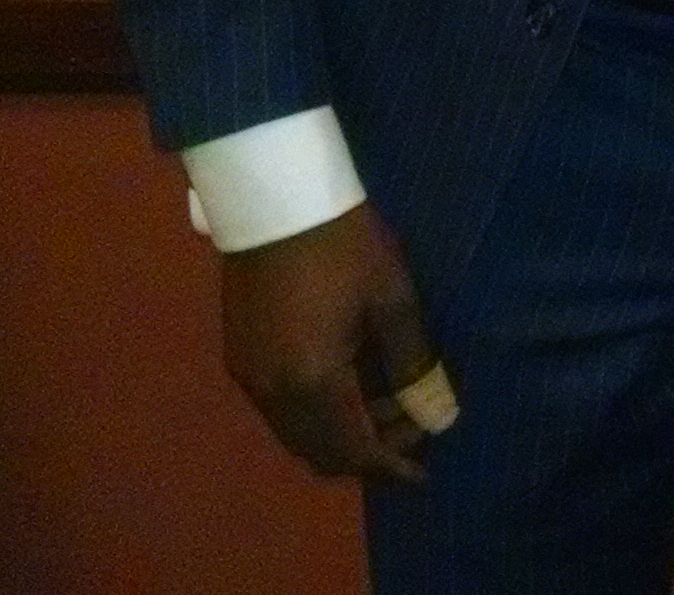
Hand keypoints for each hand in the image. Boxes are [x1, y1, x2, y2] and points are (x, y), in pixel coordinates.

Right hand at [221, 203, 438, 484]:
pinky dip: (314, 414)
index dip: (390, 466)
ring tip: (385, 402)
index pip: (353, 450)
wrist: (275, 202)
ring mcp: (248, 376)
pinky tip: (347, 384)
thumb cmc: (344, 246)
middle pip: (319, 453)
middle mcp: (271, 393)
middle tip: (409, 428)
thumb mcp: (392, 301)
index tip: (422, 472)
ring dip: (339, 433)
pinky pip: (279, 410)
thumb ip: (413, 365)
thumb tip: (435, 414)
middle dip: (367, 452)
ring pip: (296, 434)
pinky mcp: (238, 357)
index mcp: (311, 382)